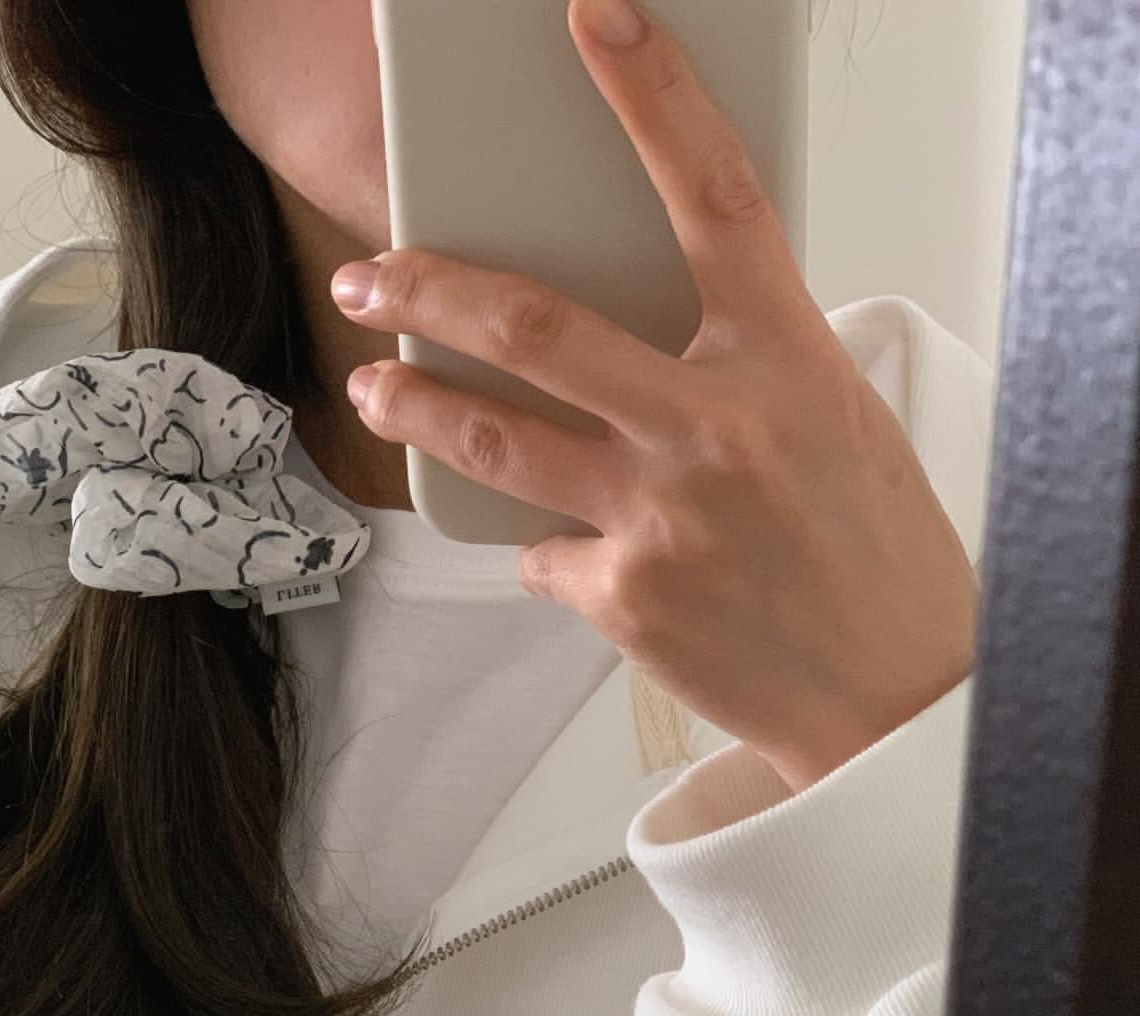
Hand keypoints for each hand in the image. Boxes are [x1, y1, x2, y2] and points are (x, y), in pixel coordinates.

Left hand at [330, 0, 978, 793]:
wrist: (893, 698)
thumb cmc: (875, 558)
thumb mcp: (832, 422)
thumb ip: (743, 367)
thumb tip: (642, 343)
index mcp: (785, 362)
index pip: (714, 197)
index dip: (653, 98)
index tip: (598, 22)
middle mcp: (715, 428)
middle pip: (537, 326)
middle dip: (429, 289)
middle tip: (372, 275)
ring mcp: (661, 516)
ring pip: (496, 439)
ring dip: (418, 406)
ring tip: (380, 388)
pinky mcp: (624, 599)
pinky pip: (542, 552)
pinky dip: (544, 545)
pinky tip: (572, 555)